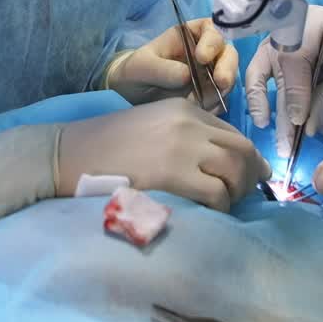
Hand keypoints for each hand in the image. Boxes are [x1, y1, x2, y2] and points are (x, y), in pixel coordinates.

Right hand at [56, 98, 270, 211]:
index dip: (246, 157)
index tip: (249, 176)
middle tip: (248, 195)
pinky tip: (210, 213)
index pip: (231, 132)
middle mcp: (188, 122)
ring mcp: (182, 146)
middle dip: (251, 174)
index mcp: (183, 108)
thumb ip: (183, 135)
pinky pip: (217, 193)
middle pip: (241, 149)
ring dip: (238, 191)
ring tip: (227, 206)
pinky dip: (221, 206)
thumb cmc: (106, 147)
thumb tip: (217, 164)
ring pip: (235, 169)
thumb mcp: (151, 126)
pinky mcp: (173, 173)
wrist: (71, 153)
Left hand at [106, 19, 238, 111]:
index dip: (211, 41)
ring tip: (202, 102)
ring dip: (221, 90)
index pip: (210, 29)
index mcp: (188, 36)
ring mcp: (209, 74)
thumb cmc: (135, 71)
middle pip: (227, 54)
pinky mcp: (210, 95)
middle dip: (227, 67)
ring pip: (228, 77)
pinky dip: (215, 105)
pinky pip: (220, 99)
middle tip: (221, 82)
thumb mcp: (140, 66)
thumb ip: (160, 68)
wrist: (131, 96)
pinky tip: (201, 110)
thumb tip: (186, 75)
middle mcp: (204, 52)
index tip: (202, 58)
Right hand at [245, 7, 322, 158]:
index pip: (294, 61)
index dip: (296, 96)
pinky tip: (267, 120)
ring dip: (264, 108)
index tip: (301, 125)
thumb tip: (306, 128)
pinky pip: (259, 76)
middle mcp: (285, 29)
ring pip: (258, 75)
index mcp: (310, 25)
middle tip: (287, 148)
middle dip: (283, 115)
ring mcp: (276, 41)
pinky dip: (261, 99)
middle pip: (277, 75)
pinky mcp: (273, 54)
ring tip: (276, 138)